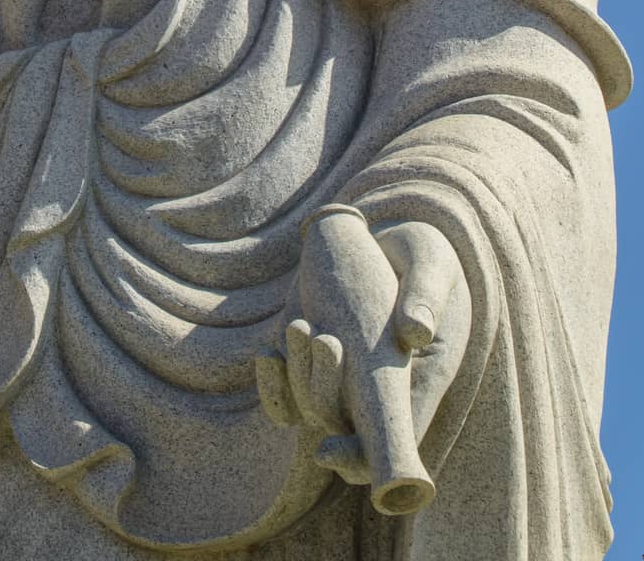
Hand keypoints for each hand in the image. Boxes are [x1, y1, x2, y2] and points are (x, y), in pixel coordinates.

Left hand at [257, 210, 471, 516]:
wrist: (386, 240)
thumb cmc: (418, 253)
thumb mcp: (431, 261)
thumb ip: (426, 293)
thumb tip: (416, 332)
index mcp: (423, 377)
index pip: (397, 439)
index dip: (363, 457)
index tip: (329, 451)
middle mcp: (383, 391)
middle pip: (348, 431)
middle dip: (323, 400)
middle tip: (323, 338)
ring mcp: (345, 381)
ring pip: (313, 413)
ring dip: (298, 380)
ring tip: (302, 323)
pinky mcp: (314, 365)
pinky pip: (289, 400)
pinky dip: (274, 386)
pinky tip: (269, 354)